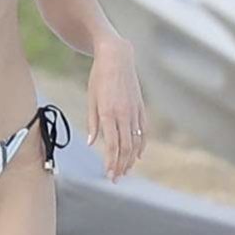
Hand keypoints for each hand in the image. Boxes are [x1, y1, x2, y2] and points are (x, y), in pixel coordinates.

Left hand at [86, 41, 146, 179]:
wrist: (117, 56)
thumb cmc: (99, 77)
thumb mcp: (91, 99)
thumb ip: (93, 122)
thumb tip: (92, 143)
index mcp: (109, 113)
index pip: (112, 145)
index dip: (111, 162)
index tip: (108, 174)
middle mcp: (124, 114)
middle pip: (125, 147)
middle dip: (121, 165)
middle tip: (115, 178)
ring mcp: (135, 111)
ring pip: (136, 142)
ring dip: (131, 159)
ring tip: (125, 170)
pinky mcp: (141, 107)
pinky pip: (143, 131)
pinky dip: (141, 145)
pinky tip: (138, 155)